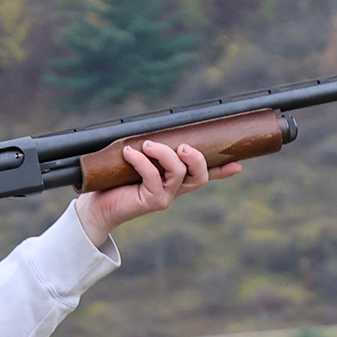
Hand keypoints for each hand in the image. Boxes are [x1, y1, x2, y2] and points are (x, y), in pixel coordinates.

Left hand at [73, 139, 242, 246]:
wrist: (97, 206)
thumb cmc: (114, 181)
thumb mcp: (135, 162)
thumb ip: (149, 150)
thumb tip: (151, 129)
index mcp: (174, 181)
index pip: (204, 175)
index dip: (222, 170)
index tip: (238, 164)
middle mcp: (174, 190)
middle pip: (200, 176)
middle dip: (197, 158)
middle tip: (184, 146)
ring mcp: (165, 197)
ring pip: (179, 173)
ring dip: (165, 154)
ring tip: (148, 145)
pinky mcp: (152, 201)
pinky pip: (153, 177)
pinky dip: (141, 161)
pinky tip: (129, 152)